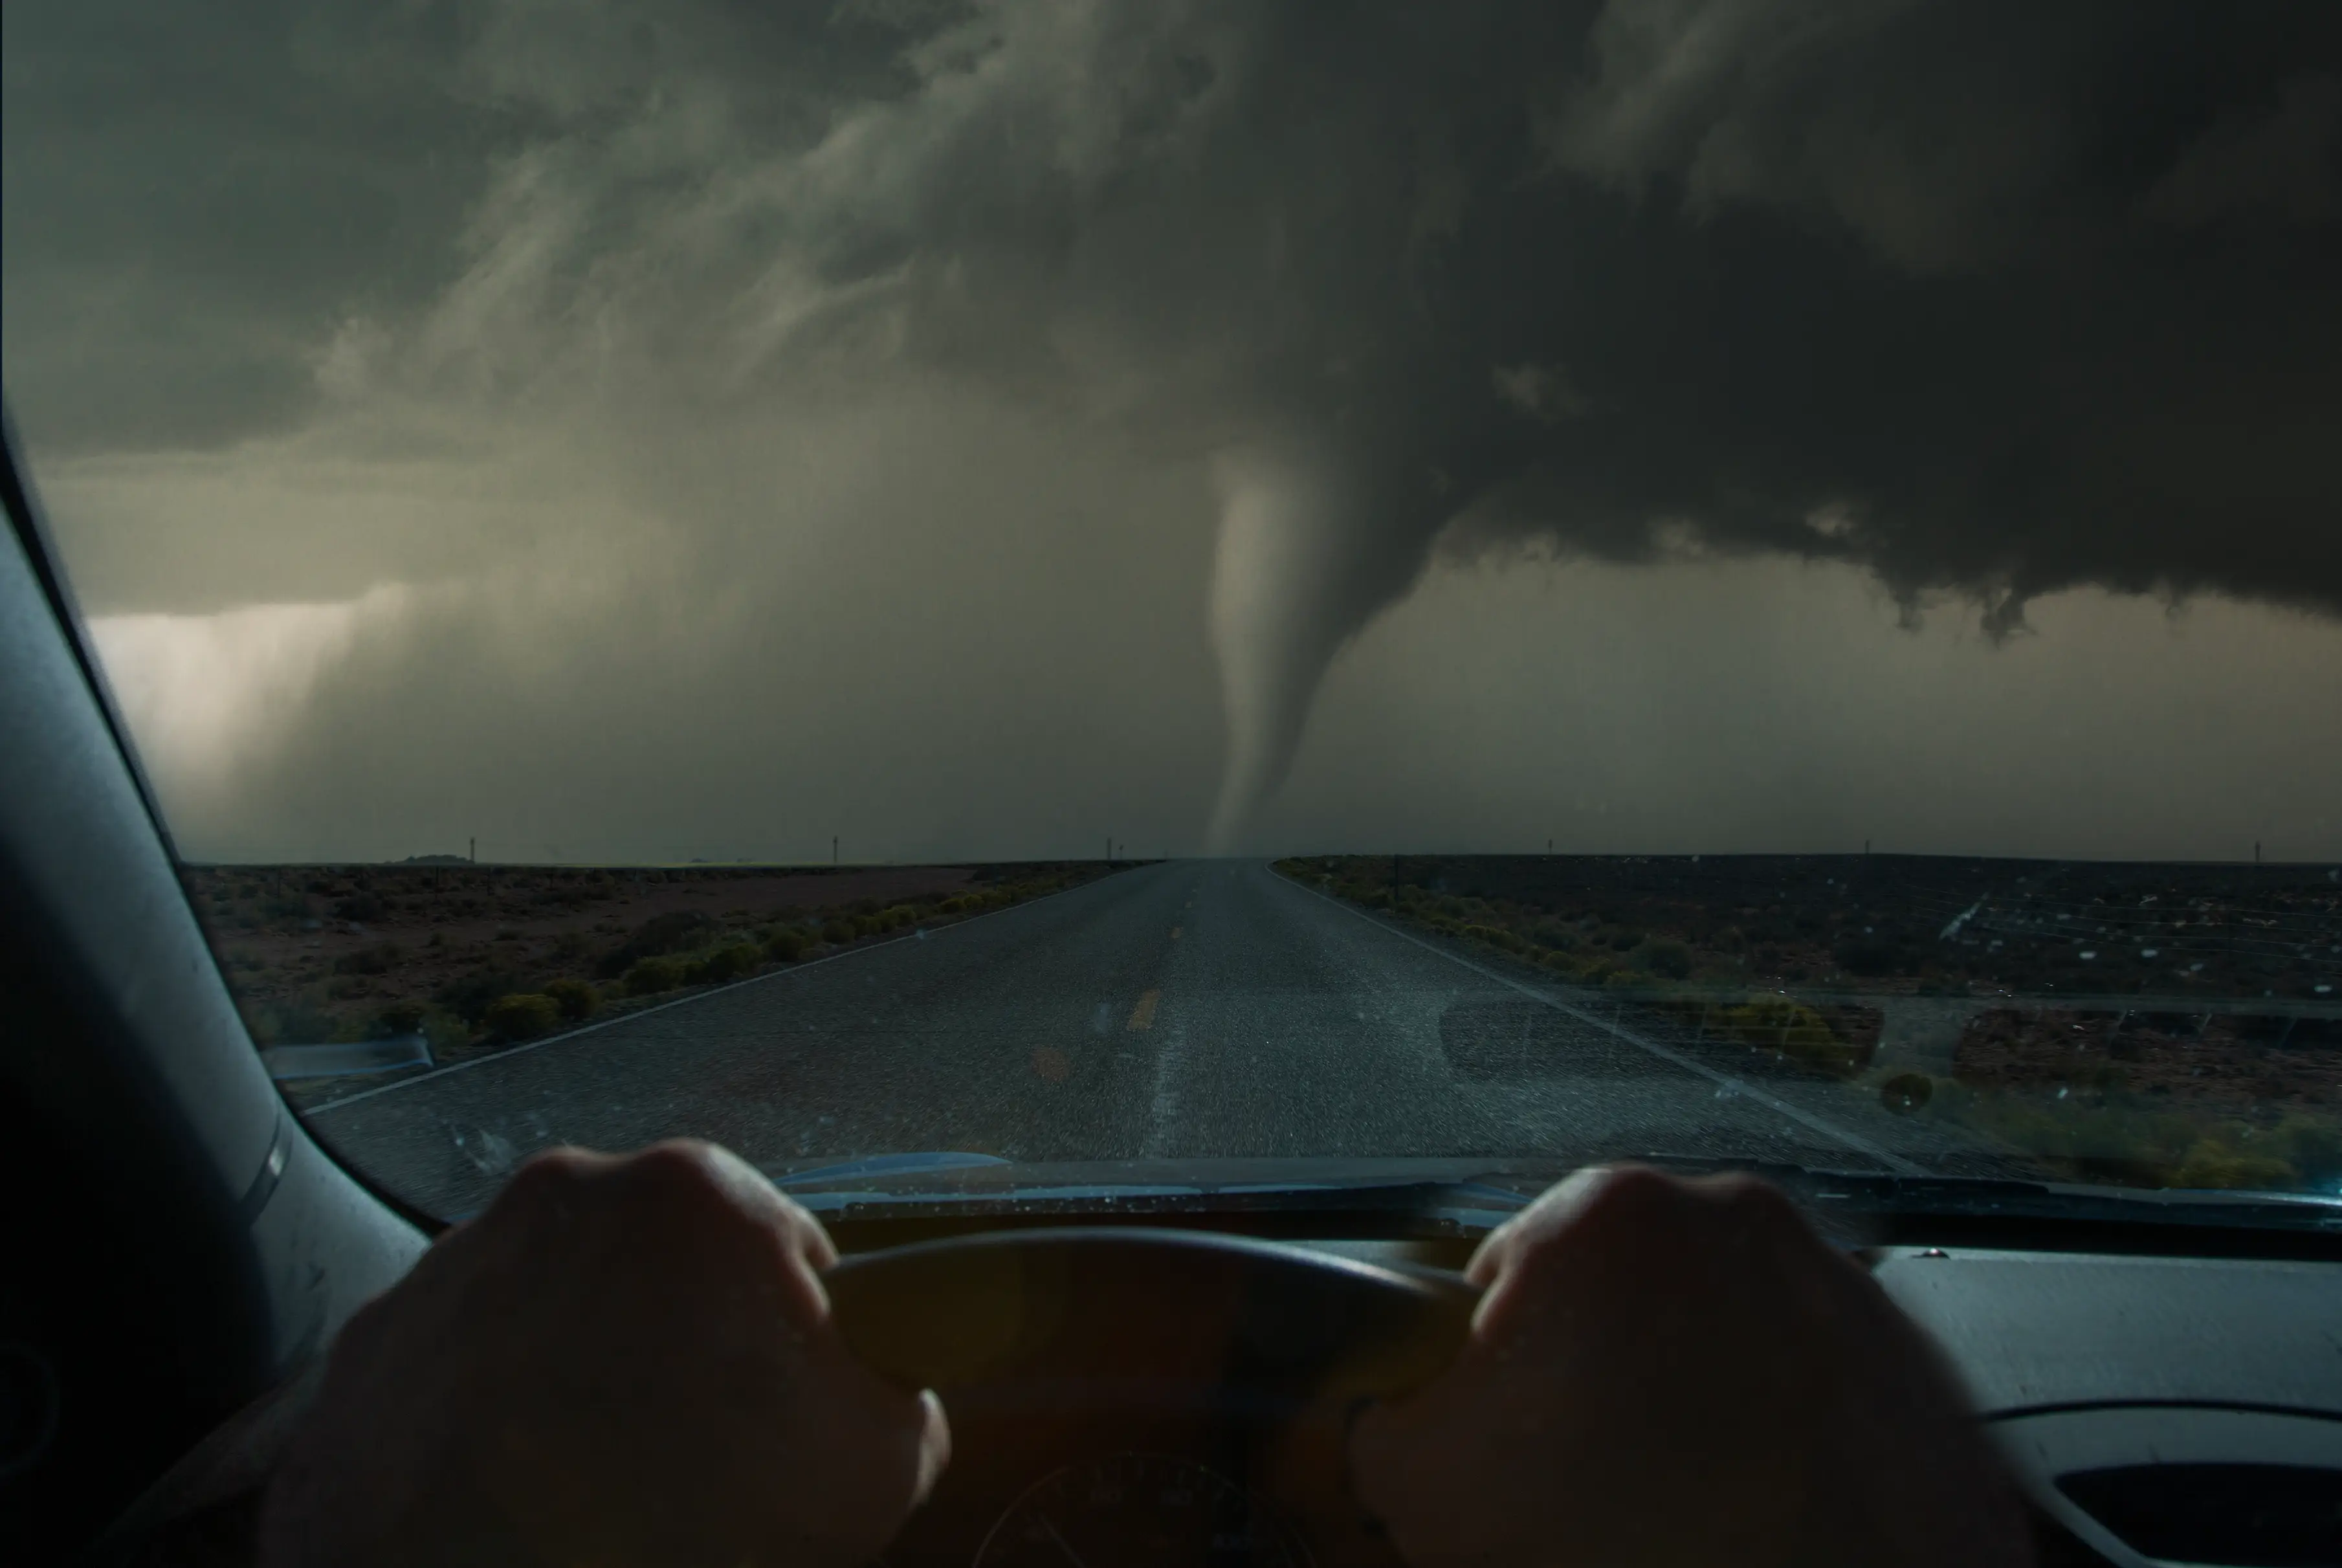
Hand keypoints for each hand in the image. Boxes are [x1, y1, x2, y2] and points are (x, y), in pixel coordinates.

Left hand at [260, 1139, 947, 1566]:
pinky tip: (505, 1495)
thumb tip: (885, 1389)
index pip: (782, 1249)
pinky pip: (450, 1372)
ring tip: (584, 1487)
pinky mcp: (365, 1350)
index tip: (774, 1412)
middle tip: (683, 1459)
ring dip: (573, 1375)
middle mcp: (562, 1195)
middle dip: (672, 1346)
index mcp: (693, 1192)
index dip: (792, 1339)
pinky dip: (478, 1424)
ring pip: (547, 1309)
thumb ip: (899, 1396)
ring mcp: (448, 1266)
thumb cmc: (691, 1526)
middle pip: (655, 1269)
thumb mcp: (876, 1468)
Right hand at [1349, 1165, 2029, 1567]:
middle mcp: (1735, 1219)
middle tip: (1597, 1483)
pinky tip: (1761, 1512)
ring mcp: (1841, 1286)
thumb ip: (1383, 1419)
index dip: (1496, 1371)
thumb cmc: (1634, 1547)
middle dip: (1605, 1377)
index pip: (1505, 1274)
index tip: (1510, 1437)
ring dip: (1701, 1401)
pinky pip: (1818, 1389)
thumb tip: (1391, 1413)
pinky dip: (1791, 1439)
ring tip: (1687, 1505)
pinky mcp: (1917, 1367)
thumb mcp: (1422, 1486)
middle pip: (1625, 1294)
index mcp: (1606, 1214)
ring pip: (1728, 1336)